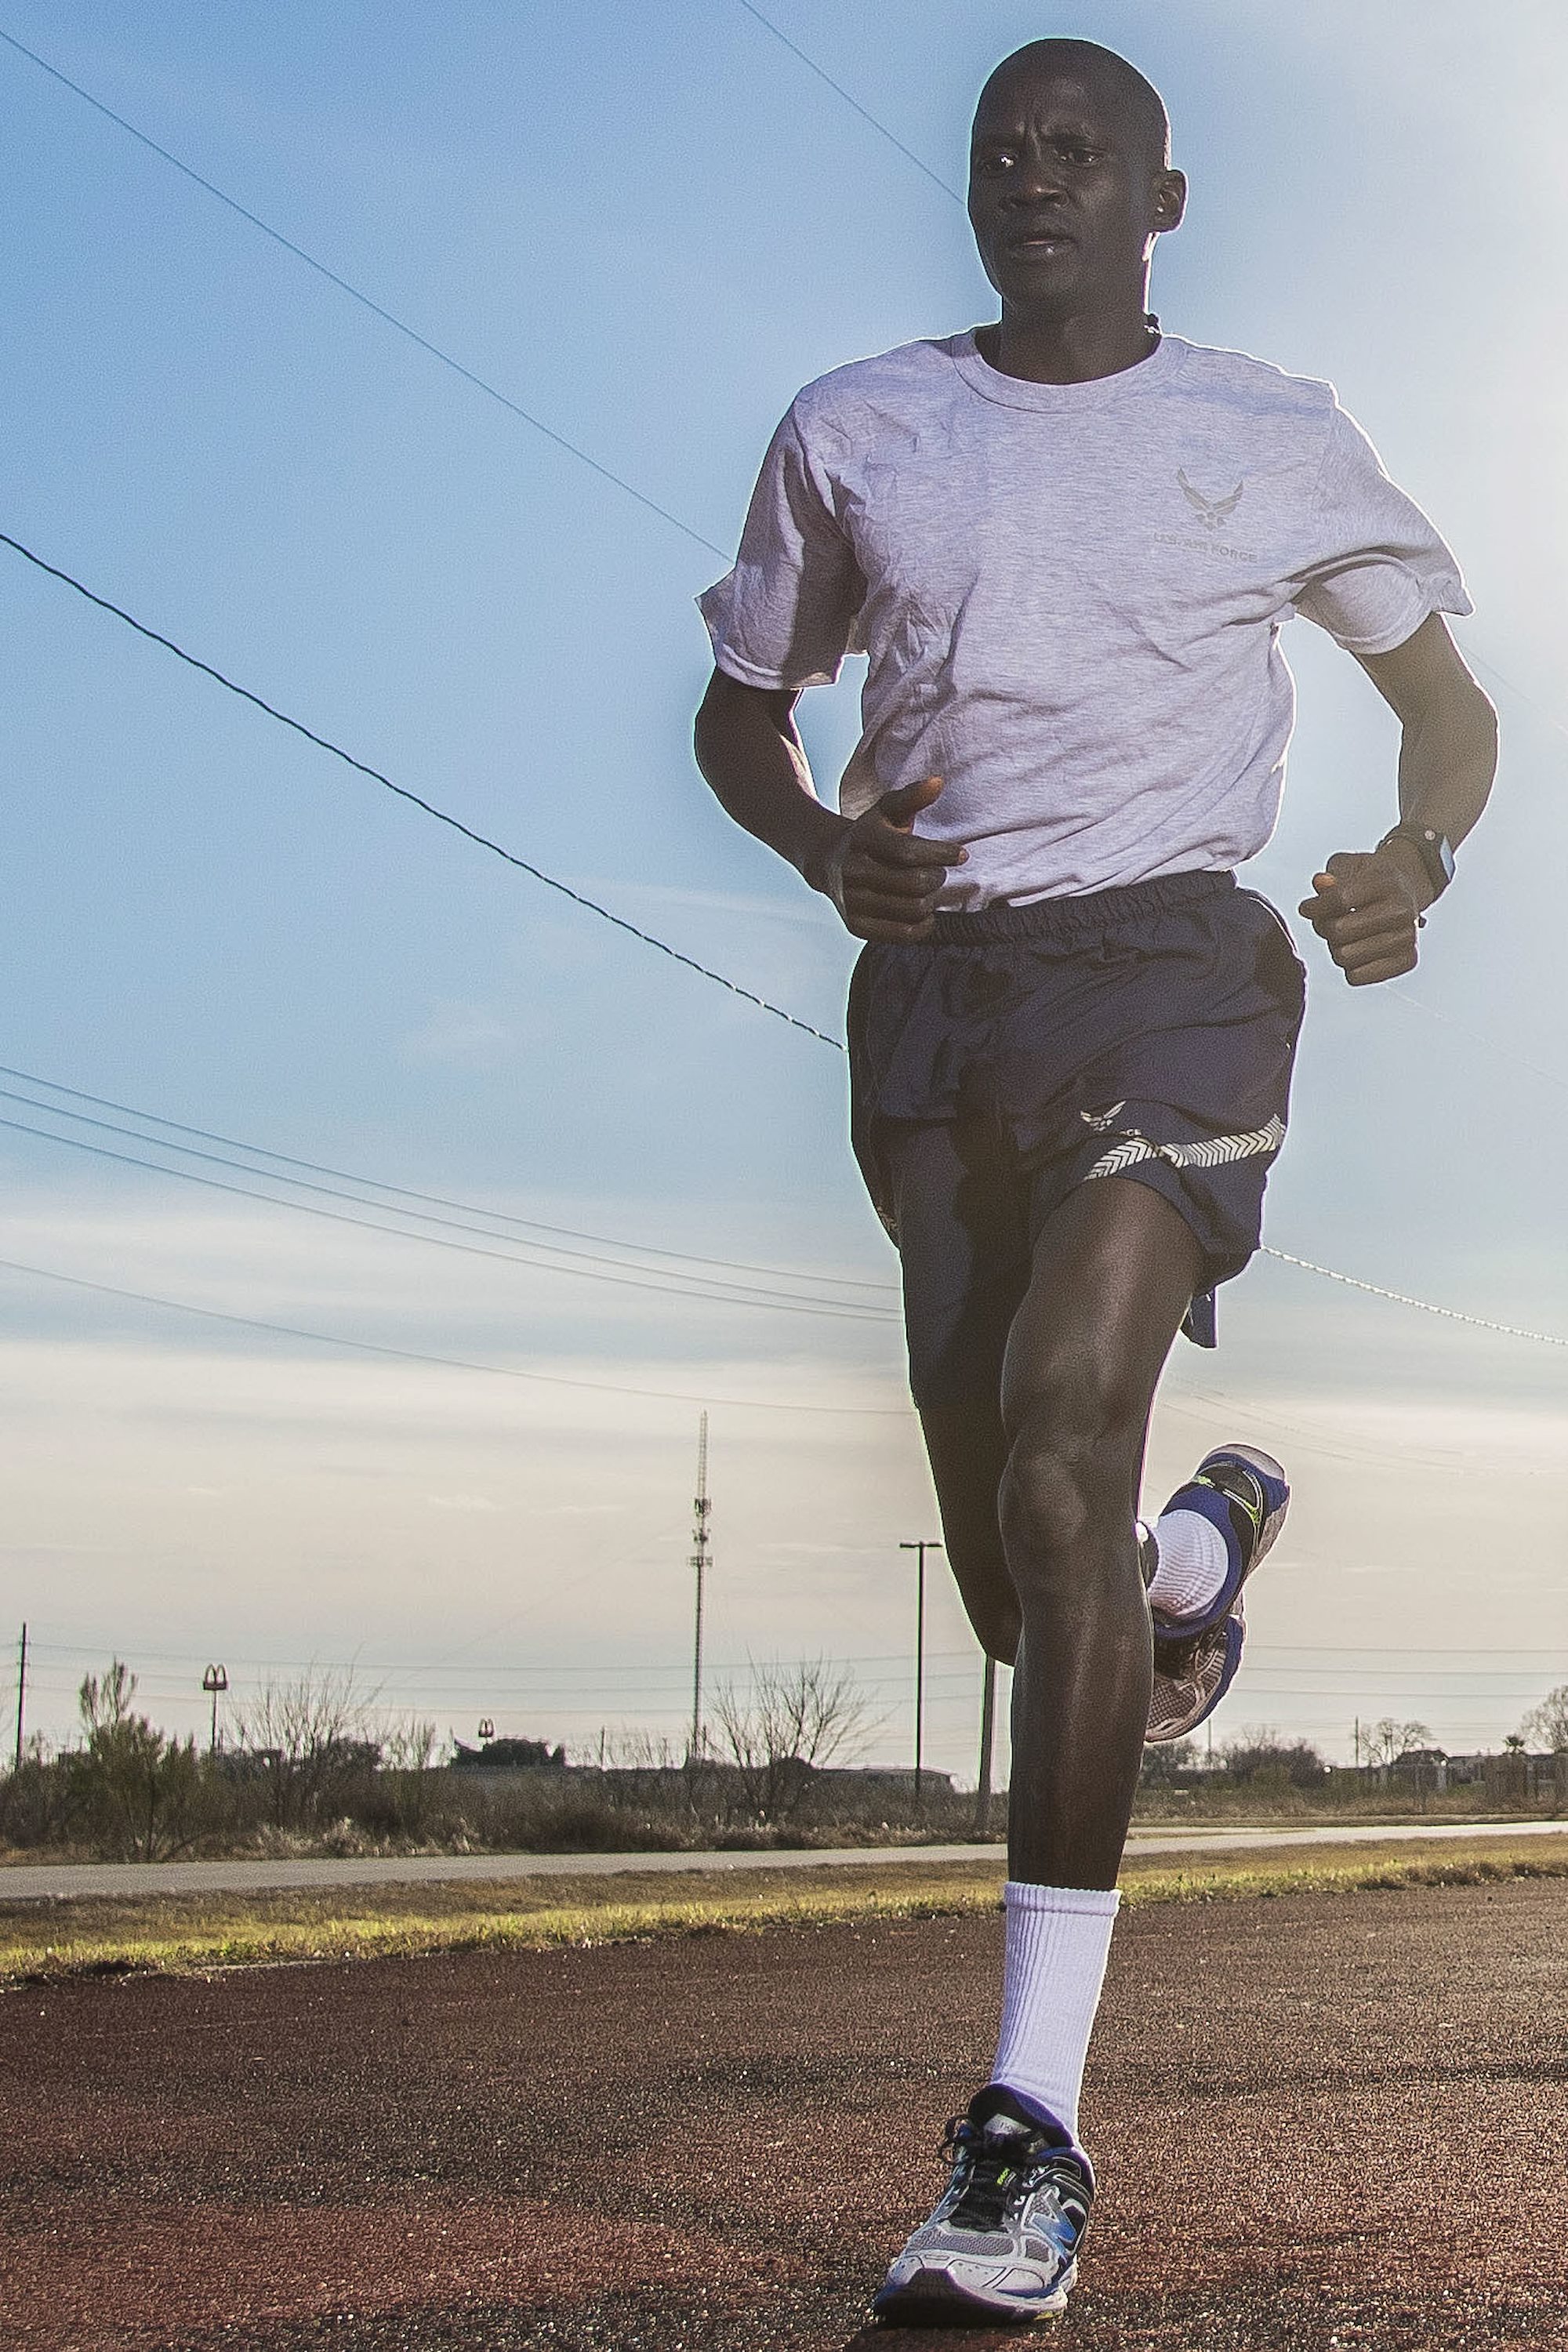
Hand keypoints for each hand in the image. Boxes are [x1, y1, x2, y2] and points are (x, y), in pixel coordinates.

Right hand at [818, 776, 963, 941]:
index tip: (961, 854)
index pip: (909, 852)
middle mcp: (853, 871)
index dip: (941, 854)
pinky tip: (924, 914)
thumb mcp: (887, 810)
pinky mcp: (856, 925)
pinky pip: (901, 934)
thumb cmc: (872, 833)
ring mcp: (852, 901)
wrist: (830, 862)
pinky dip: (922, 926)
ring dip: (930, 901)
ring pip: (912, 909)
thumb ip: (912, 796)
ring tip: (928, 890)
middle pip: (915, 883)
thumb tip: (939, 782)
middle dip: (937, 877)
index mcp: (863, 839)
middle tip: (938, 873)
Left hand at [1297, 847, 1423, 985]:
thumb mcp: (1350, 866)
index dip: (1315, 906)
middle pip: (1339, 931)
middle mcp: (1402, 910)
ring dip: (1337, 948)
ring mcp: (1407, 937)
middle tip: (1333, 921)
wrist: (1404, 893)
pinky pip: (1356, 977)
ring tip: (1348, 936)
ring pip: (1344, 957)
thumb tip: (1320, 883)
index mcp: (1387, 882)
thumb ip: (1333, 873)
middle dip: (1326, 927)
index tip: (1307, 908)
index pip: (1339, 899)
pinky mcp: (1408, 961)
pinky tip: (1358, 952)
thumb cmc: (1370, 881)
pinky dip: (1349, 968)